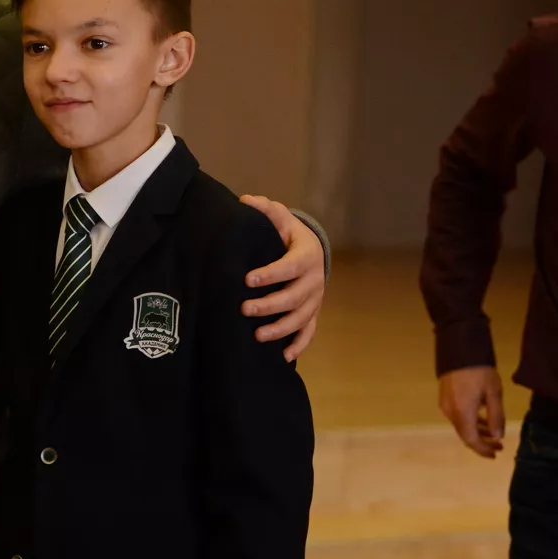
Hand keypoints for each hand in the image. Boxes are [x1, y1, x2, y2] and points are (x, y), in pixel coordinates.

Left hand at [238, 195, 325, 362]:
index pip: (290, 266)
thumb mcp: (279, 219)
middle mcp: (314, 280)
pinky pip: (309, 333)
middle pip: (294, 297)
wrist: (310, 250)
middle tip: (244, 309)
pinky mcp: (312, 313)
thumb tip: (246, 200)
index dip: (270, 274)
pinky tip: (281, 357)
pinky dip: (297, 345)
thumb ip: (265, 210)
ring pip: (301, 318)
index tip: (248, 279)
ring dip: (280, 329)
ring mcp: (314, 299)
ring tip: (257, 336)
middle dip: (270, 305)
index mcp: (306, 256)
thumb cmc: (287, 235)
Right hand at [439, 365, 505, 457]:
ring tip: (492, 433)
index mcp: (463, 413)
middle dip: (481, 442)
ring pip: (460, 426)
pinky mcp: (444, 399)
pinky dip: (469, 423)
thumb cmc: (479, 372)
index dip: (483, 450)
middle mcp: (450, 413)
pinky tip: (480, 418)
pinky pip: (457, 417)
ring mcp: (445, 406)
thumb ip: (495, 417)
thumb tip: (496, 436)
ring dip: (476, 432)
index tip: (495, 454)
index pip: (471, 440)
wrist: (458, 351)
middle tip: (498, 445)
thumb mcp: (493, 394)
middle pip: (464, 435)